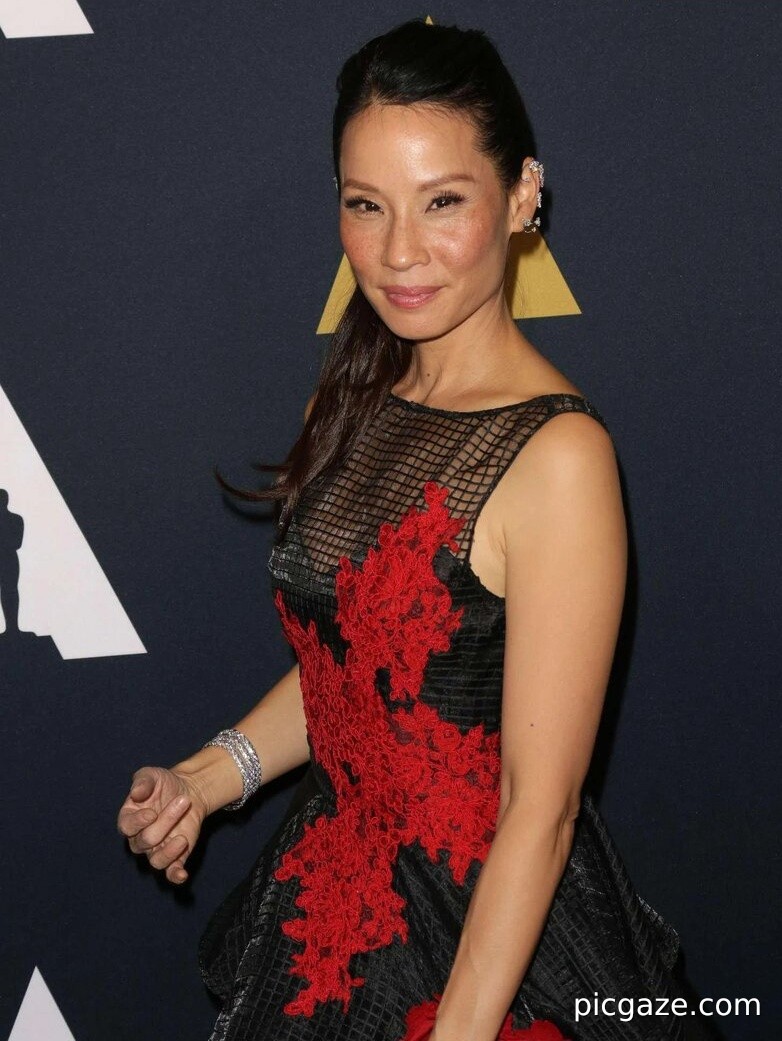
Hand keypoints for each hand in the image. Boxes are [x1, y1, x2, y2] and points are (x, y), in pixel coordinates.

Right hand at [116, 765, 207, 884]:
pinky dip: (175, 875)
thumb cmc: (164, 783)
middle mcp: (140, 838)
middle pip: (146, 840)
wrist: (188, 790)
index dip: (138, 822)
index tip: (152, 812)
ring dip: (170, 850)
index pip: (126, 827)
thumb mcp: (151, 775)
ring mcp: (157, 849)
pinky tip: (182, 874)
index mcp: (129, 819)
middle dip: (166, 821)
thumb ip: (142, 782)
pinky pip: (171, 872)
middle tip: (183, 801)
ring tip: (182, 837)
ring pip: (157, 860)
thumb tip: (136, 793)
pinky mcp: (175, 856)